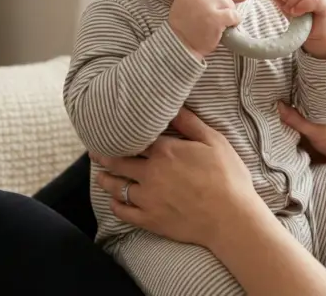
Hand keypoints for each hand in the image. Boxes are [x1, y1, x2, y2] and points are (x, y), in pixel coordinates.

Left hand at [92, 108, 266, 248]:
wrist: (231, 218)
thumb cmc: (228, 177)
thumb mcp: (214, 141)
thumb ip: (190, 123)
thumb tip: (173, 106)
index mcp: (165, 151)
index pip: (135, 138)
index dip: (122, 135)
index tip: (111, 131)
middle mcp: (150, 173)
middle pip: (119, 161)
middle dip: (104, 155)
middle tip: (94, 152)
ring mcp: (148, 198)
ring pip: (116, 186)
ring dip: (105, 179)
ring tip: (100, 176)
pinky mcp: (150, 220)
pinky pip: (124, 212)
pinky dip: (115, 205)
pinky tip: (114, 201)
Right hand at [170, 0, 240, 57]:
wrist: (181, 47)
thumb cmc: (185, 28)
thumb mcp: (184, 3)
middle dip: (224, 2)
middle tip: (219, 14)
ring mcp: (206, 6)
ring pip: (229, 2)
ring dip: (229, 12)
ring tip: (221, 22)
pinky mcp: (215, 18)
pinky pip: (234, 14)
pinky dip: (234, 21)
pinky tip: (228, 26)